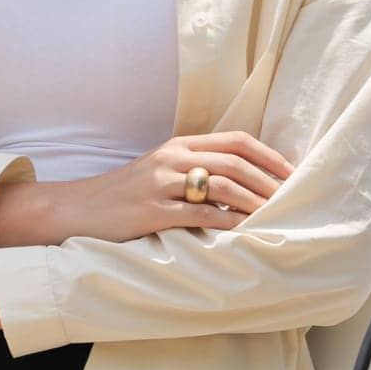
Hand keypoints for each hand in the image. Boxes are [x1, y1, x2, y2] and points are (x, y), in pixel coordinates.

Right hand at [53, 130, 296, 242]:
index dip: (268, 155)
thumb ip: (193, 165)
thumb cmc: (124, 193)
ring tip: (276, 213)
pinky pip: (200, 213)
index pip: (236, 140)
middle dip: (269, 179)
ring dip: (255, 199)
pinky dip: (228, 220)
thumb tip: (239, 177)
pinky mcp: (154, 210)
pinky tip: (245, 229)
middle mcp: (174, 158)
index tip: (291, 172)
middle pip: (236, 161)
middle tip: (293, 196)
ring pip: (222, 185)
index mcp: (180, 144)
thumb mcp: (160, 168)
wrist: (78, 208)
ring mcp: (163, 183)